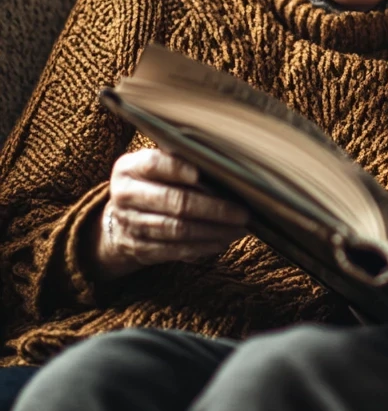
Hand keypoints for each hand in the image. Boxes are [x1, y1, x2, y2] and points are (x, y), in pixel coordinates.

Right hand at [91, 149, 248, 280]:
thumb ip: (182, 160)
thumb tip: (223, 167)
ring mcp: (131, 224)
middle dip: (212, 208)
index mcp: (129, 168)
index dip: (177, 169)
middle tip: (242, 212)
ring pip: (177, 229)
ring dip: (213, 230)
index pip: (153, 164)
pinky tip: (223, 241)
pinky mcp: (139, 248)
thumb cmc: (154, 182)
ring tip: (239, 228)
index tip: (201, 173)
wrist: (121, 218)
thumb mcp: (157, 165)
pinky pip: (174, 250)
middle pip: (173, 201)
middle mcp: (126, 195)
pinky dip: (202, 246)